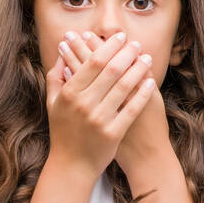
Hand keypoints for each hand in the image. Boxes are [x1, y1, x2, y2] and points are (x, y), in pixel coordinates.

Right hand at [45, 31, 154, 180]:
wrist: (72, 165)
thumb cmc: (62, 131)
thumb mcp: (53, 103)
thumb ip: (55, 76)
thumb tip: (61, 51)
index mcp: (69, 93)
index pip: (93, 62)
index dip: (109, 46)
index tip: (120, 37)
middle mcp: (84, 104)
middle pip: (111, 70)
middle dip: (127, 53)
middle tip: (137, 44)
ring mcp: (99, 119)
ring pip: (124, 87)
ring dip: (138, 69)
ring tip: (147, 58)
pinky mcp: (113, 133)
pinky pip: (132, 108)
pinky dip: (142, 93)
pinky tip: (150, 82)